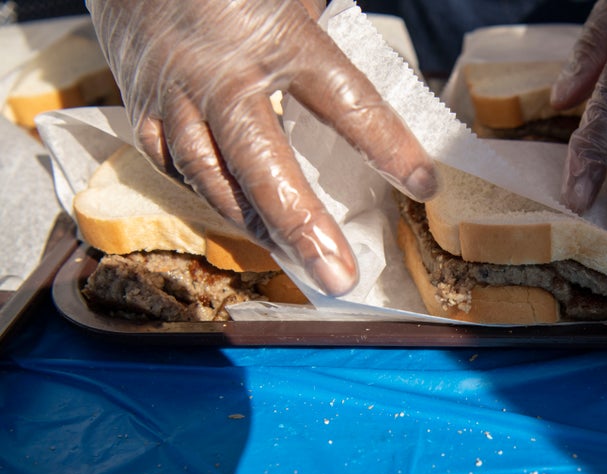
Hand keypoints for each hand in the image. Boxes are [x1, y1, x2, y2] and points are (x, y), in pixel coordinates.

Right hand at [86, 0, 436, 294]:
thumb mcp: (292, 1)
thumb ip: (326, 53)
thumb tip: (379, 111)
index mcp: (276, 35)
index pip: (344, 97)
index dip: (386, 144)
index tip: (424, 184)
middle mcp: (221, 71)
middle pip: (263, 159)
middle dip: (302, 224)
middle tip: (339, 274)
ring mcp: (176, 95)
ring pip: (213, 178)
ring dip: (259, 229)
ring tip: (302, 265)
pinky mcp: (143, 112)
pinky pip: (178, 170)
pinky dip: (215, 202)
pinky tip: (249, 226)